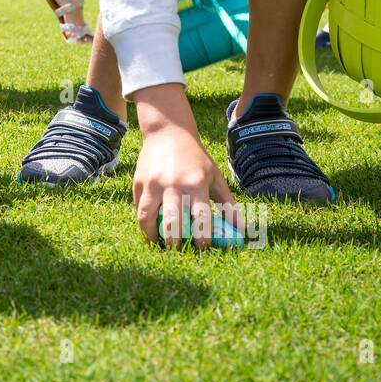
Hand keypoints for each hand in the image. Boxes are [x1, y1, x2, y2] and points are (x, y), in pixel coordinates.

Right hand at [133, 126, 238, 248]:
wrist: (168, 132)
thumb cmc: (195, 158)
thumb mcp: (215, 177)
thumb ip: (228, 204)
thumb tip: (241, 229)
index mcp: (195, 184)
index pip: (200, 220)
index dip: (202, 239)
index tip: (203, 248)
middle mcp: (173, 184)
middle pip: (172, 223)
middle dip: (175, 242)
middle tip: (179, 249)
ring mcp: (153, 184)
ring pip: (147, 218)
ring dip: (152, 236)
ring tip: (159, 243)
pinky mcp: (139, 183)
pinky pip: (139, 208)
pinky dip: (143, 222)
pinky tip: (150, 228)